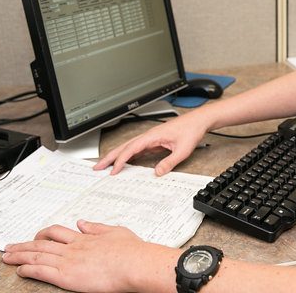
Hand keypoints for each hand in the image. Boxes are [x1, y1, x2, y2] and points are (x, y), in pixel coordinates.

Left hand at [3, 220, 178, 292]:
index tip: (34, 236)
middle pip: (42, 243)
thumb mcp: (116, 233)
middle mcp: (73, 248)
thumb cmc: (132, 251)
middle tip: (10, 246)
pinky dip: (27, 269)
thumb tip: (83, 223)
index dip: (42, 234)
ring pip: (37, 255)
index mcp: (85, 239)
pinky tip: (18, 270)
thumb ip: (97, 228)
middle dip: (23, 245)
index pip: (57, 233)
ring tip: (6, 256)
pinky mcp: (66, 276)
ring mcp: (68, 261)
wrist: (134, 263)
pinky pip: (41, 271)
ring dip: (19, 255)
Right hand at [94, 112, 208, 175]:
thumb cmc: (190, 130)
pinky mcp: (154, 142)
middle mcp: (148, 136)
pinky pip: (137, 150)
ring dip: (116, 157)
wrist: (198, 121)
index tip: (113, 170)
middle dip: (109, 157)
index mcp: (152, 136)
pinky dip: (127, 157)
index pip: (131, 149)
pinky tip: (123, 164)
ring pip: (128, 148)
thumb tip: (158, 173)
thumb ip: (170, 162)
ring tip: (105, 166)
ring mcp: (150, 139)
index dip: (120, 160)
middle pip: (124, 147)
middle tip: (97, 167)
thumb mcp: (182, 150)